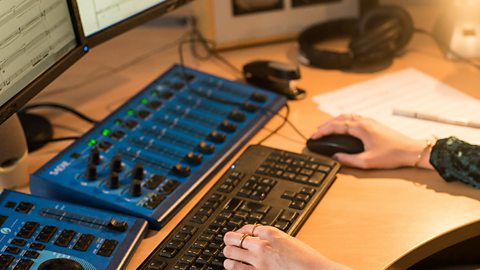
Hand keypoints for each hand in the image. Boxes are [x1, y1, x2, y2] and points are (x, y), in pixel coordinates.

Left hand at [223, 224, 349, 269]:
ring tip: (229, 256)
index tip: (240, 233)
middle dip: (230, 240)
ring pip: (230, 255)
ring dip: (228, 255)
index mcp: (271, 233)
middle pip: (233, 238)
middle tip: (229, 243)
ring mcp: (258, 262)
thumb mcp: (289, 240)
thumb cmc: (306, 259)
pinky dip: (232, 268)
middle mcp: (261, 246)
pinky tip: (233, 267)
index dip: (241, 230)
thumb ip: (273, 238)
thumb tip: (259, 238)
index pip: (247, 227)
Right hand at [312, 115, 433, 168]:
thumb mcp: (367, 162)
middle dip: (327, 124)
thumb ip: (348, 160)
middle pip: (340, 118)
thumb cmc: (392, 155)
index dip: (323, 131)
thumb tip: (335, 157)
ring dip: (336, 121)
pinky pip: (355, 118)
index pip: (336, 126)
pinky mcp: (375, 125)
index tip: (314, 136)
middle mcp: (365, 122)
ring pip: (348, 117)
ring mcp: (371, 122)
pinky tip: (345, 128)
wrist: (411, 151)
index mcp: (361, 128)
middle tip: (318, 131)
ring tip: (328, 128)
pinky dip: (345, 121)